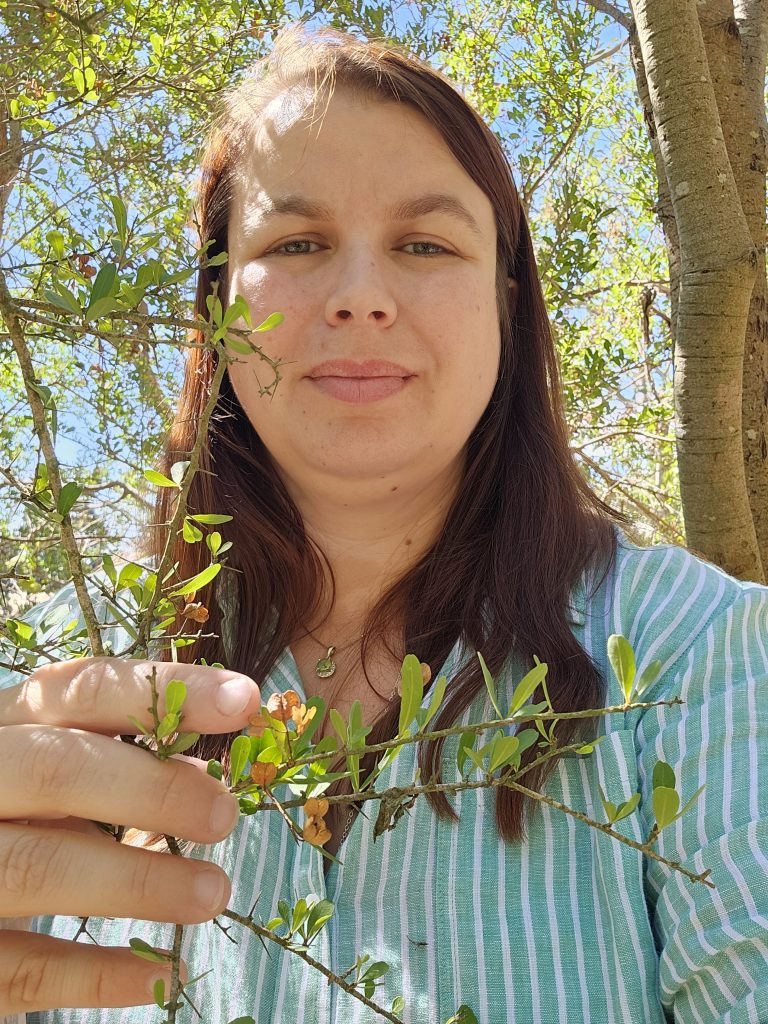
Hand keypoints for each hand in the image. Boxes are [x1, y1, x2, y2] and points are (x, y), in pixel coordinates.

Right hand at [0, 657, 260, 1014]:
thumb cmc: (11, 816)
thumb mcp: (48, 775)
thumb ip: (117, 765)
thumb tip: (207, 773)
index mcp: (4, 725)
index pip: (82, 689)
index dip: (165, 691)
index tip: (245, 701)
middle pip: (57, 768)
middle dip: (153, 789)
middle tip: (224, 814)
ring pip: (40, 865)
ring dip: (140, 882)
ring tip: (214, 893)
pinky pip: (24, 966)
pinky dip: (97, 974)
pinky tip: (161, 975)